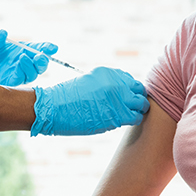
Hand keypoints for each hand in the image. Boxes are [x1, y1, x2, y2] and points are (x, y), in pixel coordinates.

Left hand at [0, 29, 57, 85]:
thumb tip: (3, 33)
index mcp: (18, 50)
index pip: (36, 49)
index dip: (46, 48)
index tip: (53, 48)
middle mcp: (20, 62)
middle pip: (39, 64)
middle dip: (43, 60)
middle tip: (41, 56)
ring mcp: (15, 72)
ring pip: (33, 73)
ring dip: (32, 66)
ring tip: (23, 57)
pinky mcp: (9, 82)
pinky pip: (21, 80)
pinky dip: (23, 73)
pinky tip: (18, 65)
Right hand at [32, 67, 149, 135]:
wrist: (53, 108)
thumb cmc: (65, 99)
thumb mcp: (87, 83)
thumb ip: (104, 86)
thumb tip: (116, 96)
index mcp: (107, 73)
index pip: (129, 80)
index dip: (129, 90)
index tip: (125, 98)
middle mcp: (116, 82)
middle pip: (139, 89)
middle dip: (137, 98)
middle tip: (132, 106)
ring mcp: (118, 98)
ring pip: (141, 103)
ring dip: (138, 110)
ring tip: (130, 115)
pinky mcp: (118, 114)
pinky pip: (136, 117)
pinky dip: (134, 120)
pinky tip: (125, 122)